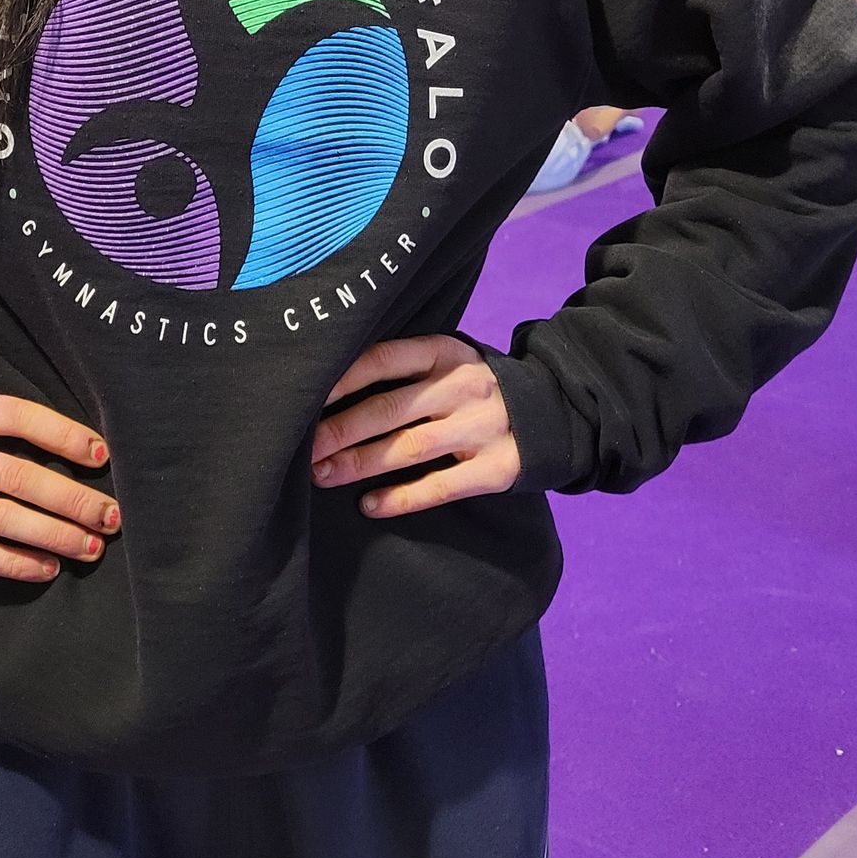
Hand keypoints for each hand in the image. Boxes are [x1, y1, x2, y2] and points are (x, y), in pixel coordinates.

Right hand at [0, 375, 118, 582]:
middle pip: (22, 477)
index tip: (102, 454)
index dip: (65, 435)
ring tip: (92, 549)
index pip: (22, 416)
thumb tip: (49, 382)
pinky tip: (46, 569)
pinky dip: (14, 564)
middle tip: (113, 517)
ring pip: (4, 520)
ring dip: (55, 537)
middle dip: (75, 500)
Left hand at [310, 335, 519, 518]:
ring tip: (322, 475)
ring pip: (408, 448)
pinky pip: (439, 486)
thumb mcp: (448, 362)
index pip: (385, 358)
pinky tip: (369, 505)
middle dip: (339, 430)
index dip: (342, 378)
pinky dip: (401, 498)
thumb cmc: (474, 388)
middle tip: (303, 449)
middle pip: (389, 408)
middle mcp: (462, 387)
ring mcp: (480, 428)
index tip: (306, 397)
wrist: (553, 411)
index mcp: (445, 353)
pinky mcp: (494, 469)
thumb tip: (330, 389)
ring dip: (360, 463)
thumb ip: (405, 368)